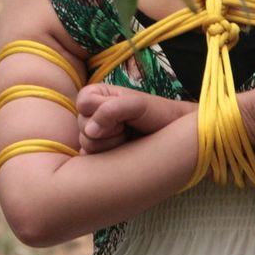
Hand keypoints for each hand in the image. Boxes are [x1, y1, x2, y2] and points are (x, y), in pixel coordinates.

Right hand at [74, 85, 191, 153]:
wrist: (172, 134)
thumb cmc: (157, 113)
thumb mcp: (138, 105)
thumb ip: (112, 110)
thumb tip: (89, 130)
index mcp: (98, 95)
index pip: (83, 102)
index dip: (100, 111)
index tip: (122, 115)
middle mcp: (93, 114)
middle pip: (81, 125)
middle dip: (107, 130)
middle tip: (127, 128)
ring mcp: (95, 135)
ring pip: (86, 143)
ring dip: (110, 144)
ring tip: (127, 138)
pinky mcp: (99, 153)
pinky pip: (90, 159)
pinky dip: (107, 157)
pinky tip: (122, 151)